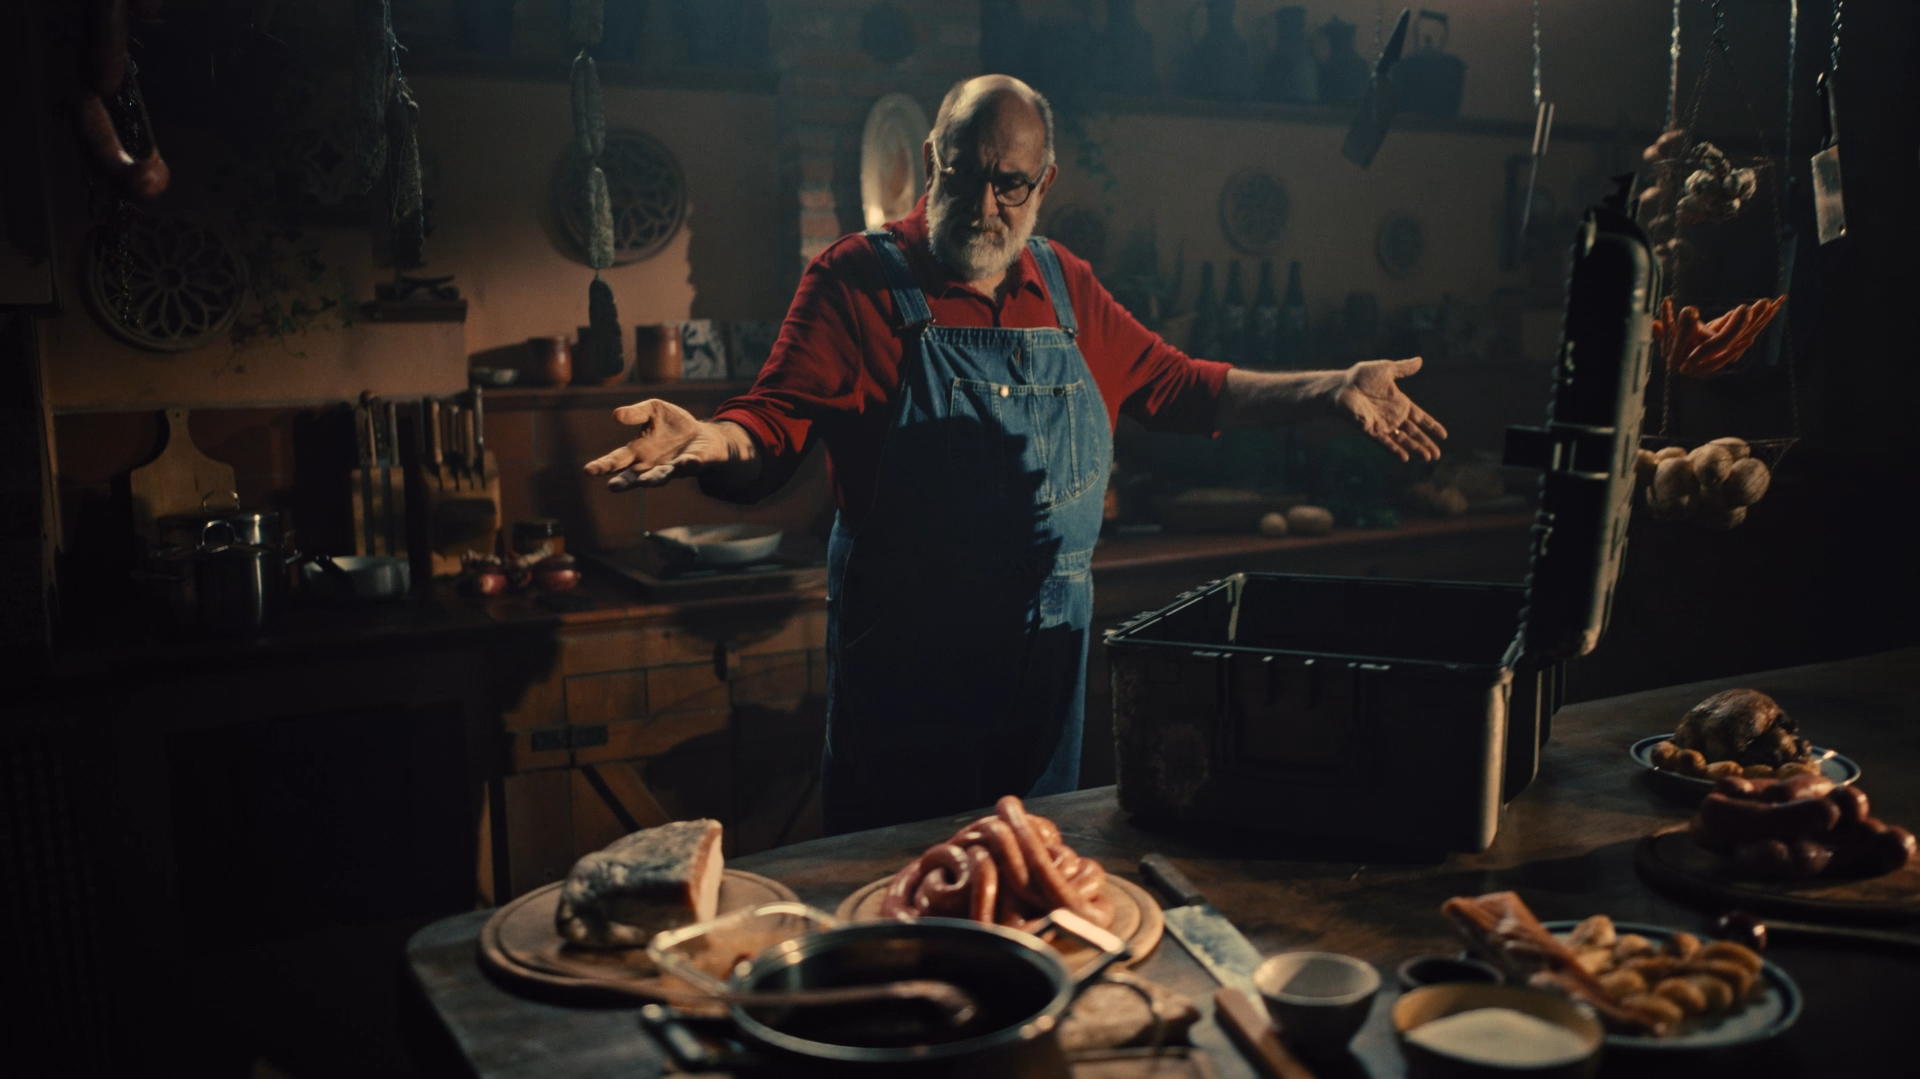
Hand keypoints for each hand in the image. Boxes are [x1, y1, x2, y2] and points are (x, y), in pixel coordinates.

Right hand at [582, 399, 757, 490]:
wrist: (703, 433)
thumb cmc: (672, 424)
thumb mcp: (652, 410)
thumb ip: (636, 413)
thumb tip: (615, 415)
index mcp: (638, 452)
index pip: (616, 460)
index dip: (603, 466)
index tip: (588, 470)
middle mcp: (652, 465)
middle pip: (634, 476)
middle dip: (625, 482)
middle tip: (613, 486)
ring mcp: (672, 468)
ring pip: (660, 477)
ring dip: (653, 479)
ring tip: (646, 482)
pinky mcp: (693, 464)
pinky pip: (690, 466)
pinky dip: (687, 465)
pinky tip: (686, 462)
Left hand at [1334, 357, 1447, 461]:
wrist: (1341, 386)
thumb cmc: (1360, 377)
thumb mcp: (1386, 370)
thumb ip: (1403, 368)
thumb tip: (1420, 360)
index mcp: (1399, 403)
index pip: (1420, 417)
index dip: (1431, 426)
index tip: (1444, 435)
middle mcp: (1393, 416)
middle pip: (1413, 433)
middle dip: (1426, 443)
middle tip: (1437, 455)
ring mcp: (1382, 424)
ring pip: (1402, 440)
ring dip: (1415, 449)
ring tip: (1427, 458)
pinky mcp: (1370, 429)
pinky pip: (1385, 442)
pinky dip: (1394, 449)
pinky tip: (1405, 458)